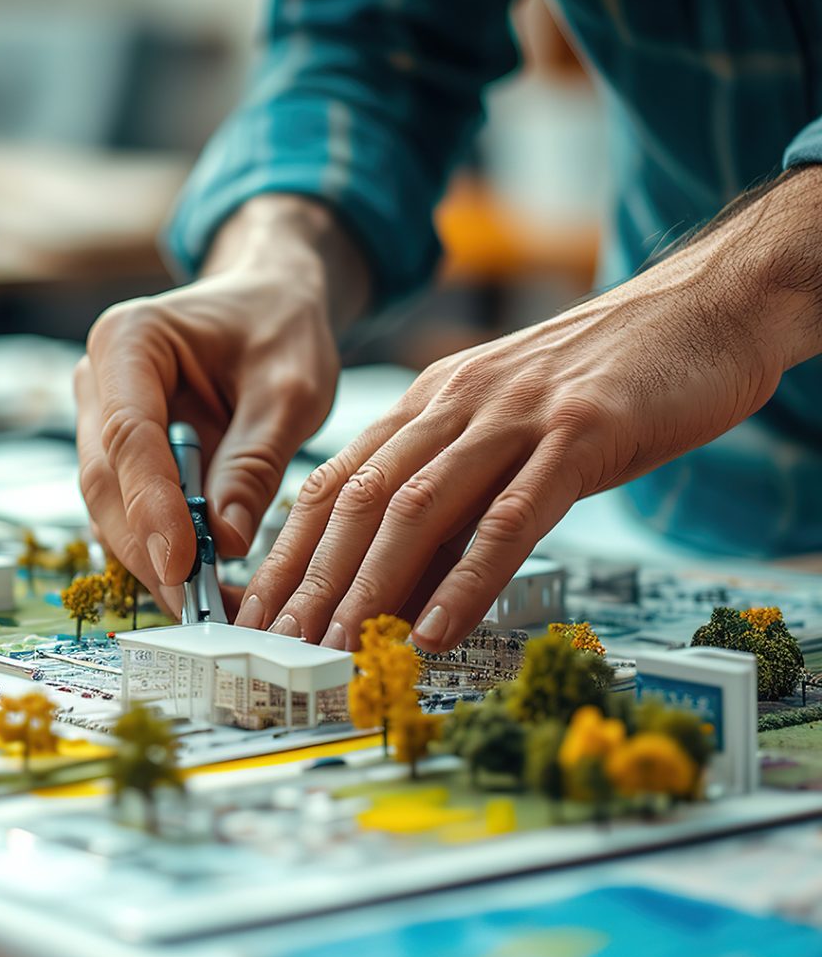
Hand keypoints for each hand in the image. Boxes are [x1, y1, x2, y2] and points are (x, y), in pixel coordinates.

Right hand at [74, 195, 368, 615]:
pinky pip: (132, 511)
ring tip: (208, 608)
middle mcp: (99, 380)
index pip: (129, 434)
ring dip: (153, 561)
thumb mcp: (289, 390)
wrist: (270, 304)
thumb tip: (228, 542)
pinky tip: (203, 583)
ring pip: (110, 506)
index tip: (183, 566)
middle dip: (149, 550)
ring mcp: (102, 419)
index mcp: (129, 340)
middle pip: (106, 481)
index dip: (151, 506)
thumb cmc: (280, 329)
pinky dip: (163, 551)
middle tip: (198, 608)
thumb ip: (255, 461)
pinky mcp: (123, 455)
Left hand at [237, 167, 821, 651]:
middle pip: (361, 500)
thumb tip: (403, 574)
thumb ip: (454, 488)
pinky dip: (467, 579)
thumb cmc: (599, 383)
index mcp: (429, 403)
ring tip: (338, 647)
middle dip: (311, 579)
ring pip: (420, 509)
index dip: (290, 550)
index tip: (258, 610)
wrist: (698, 309)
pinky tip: (438, 628)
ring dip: (371, 586)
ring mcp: (515, 417)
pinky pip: (511, 517)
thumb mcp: (504, 426)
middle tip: (276, 644)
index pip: (337, 483)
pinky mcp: (581, 433)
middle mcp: (456, 404)